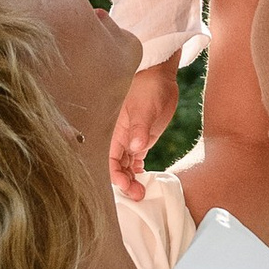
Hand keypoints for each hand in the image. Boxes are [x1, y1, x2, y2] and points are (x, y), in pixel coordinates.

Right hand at [110, 60, 178, 199]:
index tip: (127, 186)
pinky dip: (136, 169)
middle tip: (139, 194)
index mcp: (114, 132)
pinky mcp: (141, 136)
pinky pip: (134, 158)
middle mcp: (119, 138)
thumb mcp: (144, 107)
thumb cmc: (149, 86)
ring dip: (131, 179)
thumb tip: (136, 148)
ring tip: (142, 191)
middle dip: (124, 183)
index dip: (115, 176)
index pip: (108, 161)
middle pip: (116, 167)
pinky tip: (142, 175)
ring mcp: (130, 138)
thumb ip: (140, 128)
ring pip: (124, 165)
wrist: (160, 74)